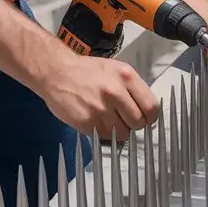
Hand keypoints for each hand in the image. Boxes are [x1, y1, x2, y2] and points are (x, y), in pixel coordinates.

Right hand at [44, 51, 160, 140]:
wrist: (56, 72)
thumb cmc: (87, 71)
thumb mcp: (115, 70)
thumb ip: (131, 88)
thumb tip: (145, 110)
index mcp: (126, 77)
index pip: (151, 106)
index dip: (150, 117)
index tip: (144, 118)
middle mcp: (115, 92)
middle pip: (138, 122)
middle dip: (133, 124)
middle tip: (124, 119)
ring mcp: (100, 108)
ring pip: (122, 133)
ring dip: (118, 131)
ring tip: (108, 120)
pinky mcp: (86, 122)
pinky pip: (105, 136)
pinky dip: (103, 133)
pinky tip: (96, 121)